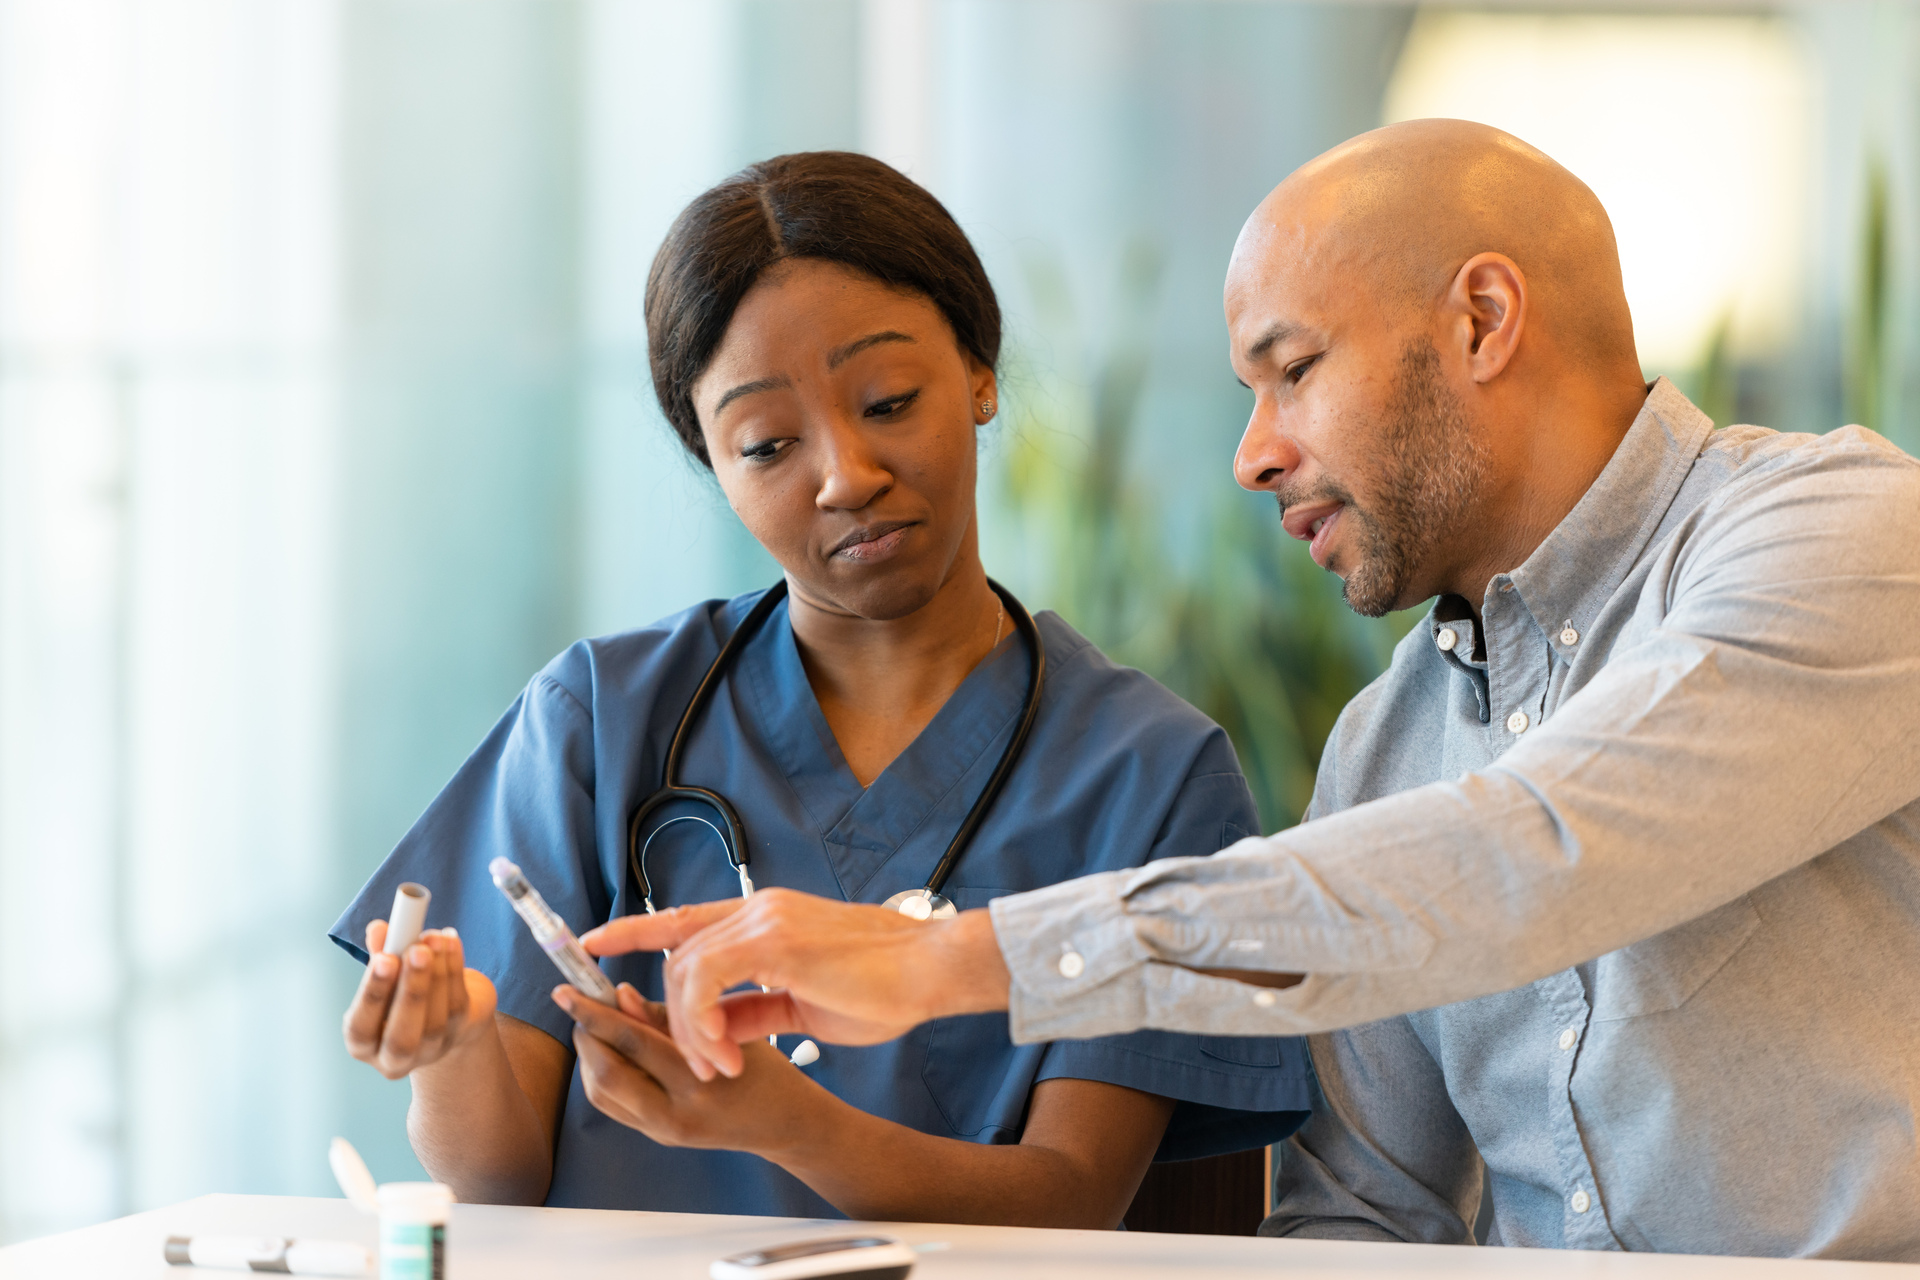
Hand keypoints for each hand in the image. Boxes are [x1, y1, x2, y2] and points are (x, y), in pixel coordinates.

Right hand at [343, 920, 497, 1078]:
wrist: (443, 1009)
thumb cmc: (402, 991)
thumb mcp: (387, 975)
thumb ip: (380, 953)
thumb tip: (379, 930)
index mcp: (364, 1045)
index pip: (360, 1029)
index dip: (373, 995)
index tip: (384, 959)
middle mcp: (395, 1057)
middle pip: (402, 1036)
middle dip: (411, 990)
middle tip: (417, 951)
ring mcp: (431, 1050)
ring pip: (436, 1020)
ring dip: (438, 973)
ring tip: (434, 938)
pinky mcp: (460, 1034)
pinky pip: (458, 1004)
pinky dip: (454, 969)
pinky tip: (450, 942)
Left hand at [553, 983, 823, 1155]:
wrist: (783, 1122)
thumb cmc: (765, 1070)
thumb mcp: (726, 1030)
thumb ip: (666, 1015)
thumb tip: (618, 995)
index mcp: (698, 1082)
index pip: (633, 1042)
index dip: (596, 1013)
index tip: (570, 989)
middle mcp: (676, 1114)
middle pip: (606, 1073)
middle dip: (585, 1034)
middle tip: (577, 1003)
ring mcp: (663, 1131)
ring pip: (600, 1093)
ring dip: (589, 1054)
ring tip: (594, 1024)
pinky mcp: (658, 1137)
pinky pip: (613, 1105)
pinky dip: (601, 1073)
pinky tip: (608, 1051)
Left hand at [579, 889, 1009, 1081]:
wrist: (931, 969)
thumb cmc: (884, 986)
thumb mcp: (804, 1001)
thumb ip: (756, 1006)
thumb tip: (717, 1027)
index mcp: (765, 916)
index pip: (685, 918)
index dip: (635, 929)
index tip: (594, 942)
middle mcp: (757, 908)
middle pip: (676, 954)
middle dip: (668, 1016)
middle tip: (701, 1064)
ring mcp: (762, 919)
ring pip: (684, 970)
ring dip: (689, 1028)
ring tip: (719, 1065)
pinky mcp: (771, 939)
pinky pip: (706, 981)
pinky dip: (704, 1021)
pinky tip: (727, 1052)